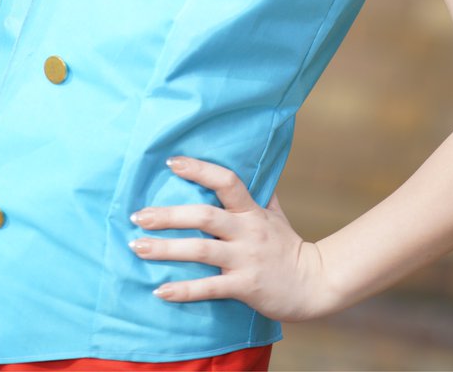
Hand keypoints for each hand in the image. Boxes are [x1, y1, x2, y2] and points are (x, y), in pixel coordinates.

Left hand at [128, 156, 328, 322]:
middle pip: (204, 216)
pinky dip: (183, 290)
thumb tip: (249, 169)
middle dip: (167, 215)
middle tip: (137, 216)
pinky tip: (160, 290)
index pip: (226, 181)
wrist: (315, 284)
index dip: (199, 169)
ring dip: (166, 249)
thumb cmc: (289, 247)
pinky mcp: (245, 287)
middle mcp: (247, 231)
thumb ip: (259, 195)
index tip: (171, 162)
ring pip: (200, 250)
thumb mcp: (276, 215)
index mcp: (252, 211)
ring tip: (137, 248)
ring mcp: (245, 259)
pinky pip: (209, 288)